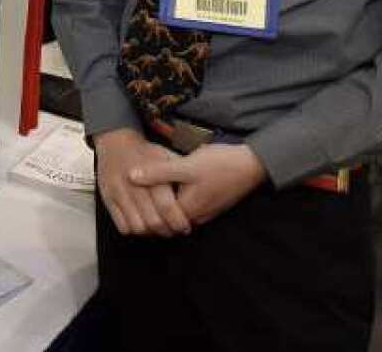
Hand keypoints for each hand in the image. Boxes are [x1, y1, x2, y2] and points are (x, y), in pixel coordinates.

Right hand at [93, 127, 191, 237]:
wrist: (115, 142)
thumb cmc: (144, 152)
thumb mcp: (165, 155)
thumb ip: (178, 174)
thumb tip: (198, 191)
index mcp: (151, 173)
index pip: (166, 207)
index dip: (178, 222)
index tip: (184, 226)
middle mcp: (133, 184)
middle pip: (153, 221)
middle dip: (166, 231)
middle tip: (172, 230)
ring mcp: (119, 192)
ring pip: (137, 227)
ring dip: (150, 233)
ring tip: (157, 229)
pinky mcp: (108, 199)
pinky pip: (122, 226)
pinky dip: (133, 230)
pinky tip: (141, 223)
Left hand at [128, 142, 267, 225]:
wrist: (252, 164)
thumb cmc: (218, 165)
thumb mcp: (185, 166)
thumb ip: (158, 173)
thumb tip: (129, 176)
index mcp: (186, 212)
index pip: (155, 217)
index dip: (140, 204)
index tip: (128, 189)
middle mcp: (195, 218)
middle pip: (165, 217)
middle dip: (150, 203)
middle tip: (134, 186)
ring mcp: (204, 212)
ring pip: (176, 210)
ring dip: (163, 199)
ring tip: (148, 180)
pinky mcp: (210, 204)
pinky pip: (187, 204)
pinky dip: (176, 195)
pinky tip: (169, 179)